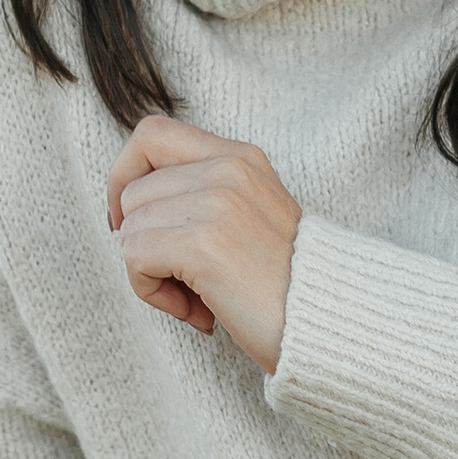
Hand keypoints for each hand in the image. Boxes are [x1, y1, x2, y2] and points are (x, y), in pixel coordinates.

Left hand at [106, 115, 300, 372]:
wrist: (332, 323)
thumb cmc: (286, 286)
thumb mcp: (250, 217)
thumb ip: (202, 197)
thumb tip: (127, 211)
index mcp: (240, 157)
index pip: (151, 135)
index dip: (125, 175)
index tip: (132, 220)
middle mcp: (228, 169)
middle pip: (132, 192)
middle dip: (142, 240)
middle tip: (181, 277)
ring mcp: (217, 203)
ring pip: (130, 228)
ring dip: (149, 273)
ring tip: (196, 297)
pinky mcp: (204, 244)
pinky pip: (134, 258)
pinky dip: (152, 291)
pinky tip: (196, 310)